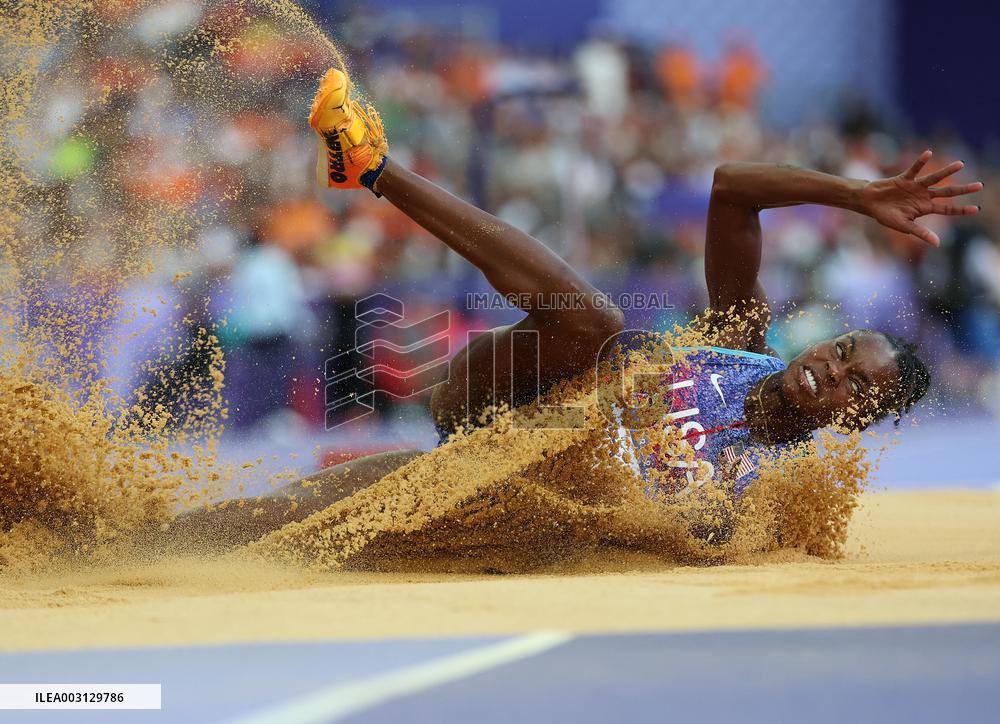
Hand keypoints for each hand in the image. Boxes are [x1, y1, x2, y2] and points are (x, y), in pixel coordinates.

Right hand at [859, 150, 982, 246]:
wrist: (869, 203)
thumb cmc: (885, 216)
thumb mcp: (904, 226)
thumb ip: (920, 233)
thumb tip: (938, 243)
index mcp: (924, 209)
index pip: (947, 210)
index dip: (961, 210)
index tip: (976, 209)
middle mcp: (923, 196)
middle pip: (947, 192)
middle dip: (963, 190)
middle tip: (980, 185)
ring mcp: (915, 186)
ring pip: (935, 178)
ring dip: (947, 172)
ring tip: (961, 164)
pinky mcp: (905, 178)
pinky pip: (914, 169)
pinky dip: (920, 162)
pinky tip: (929, 153)